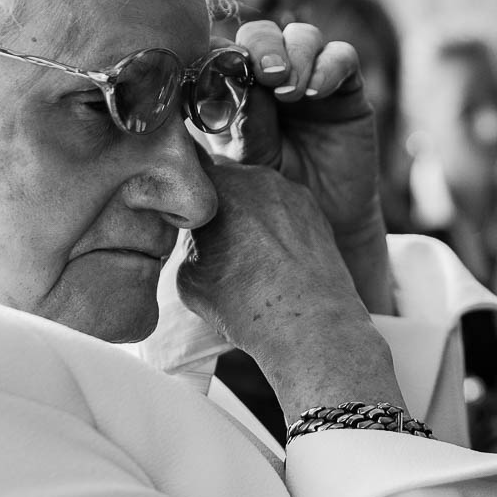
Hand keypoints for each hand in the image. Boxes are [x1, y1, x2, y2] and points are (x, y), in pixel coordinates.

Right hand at [175, 162, 402, 419]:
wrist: (309, 325)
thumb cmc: (245, 306)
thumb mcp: (188, 278)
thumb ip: (186, 244)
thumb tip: (196, 238)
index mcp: (218, 186)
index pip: (189, 171)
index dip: (184, 194)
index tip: (182, 218)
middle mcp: (256, 176)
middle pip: (225, 176)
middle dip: (217, 199)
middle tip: (213, 235)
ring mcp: (290, 189)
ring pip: (257, 189)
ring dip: (248, 208)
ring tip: (248, 249)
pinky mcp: (314, 208)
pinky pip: (284, 204)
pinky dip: (276, 221)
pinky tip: (276, 253)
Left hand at [207, 21, 379, 232]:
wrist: (326, 219)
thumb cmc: (276, 191)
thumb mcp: (248, 159)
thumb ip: (241, 119)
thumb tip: (229, 76)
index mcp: (237, 87)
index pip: (224, 48)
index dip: (221, 49)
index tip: (219, 66)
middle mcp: (272, 76)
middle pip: (262, 33)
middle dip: (261, 47)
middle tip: (266, 75)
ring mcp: (310, 76)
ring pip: (302, 35)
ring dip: (295, 55)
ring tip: (290, 92)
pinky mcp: (346, 87)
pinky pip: (342, 56)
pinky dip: (328, 67)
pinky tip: (315, 93)